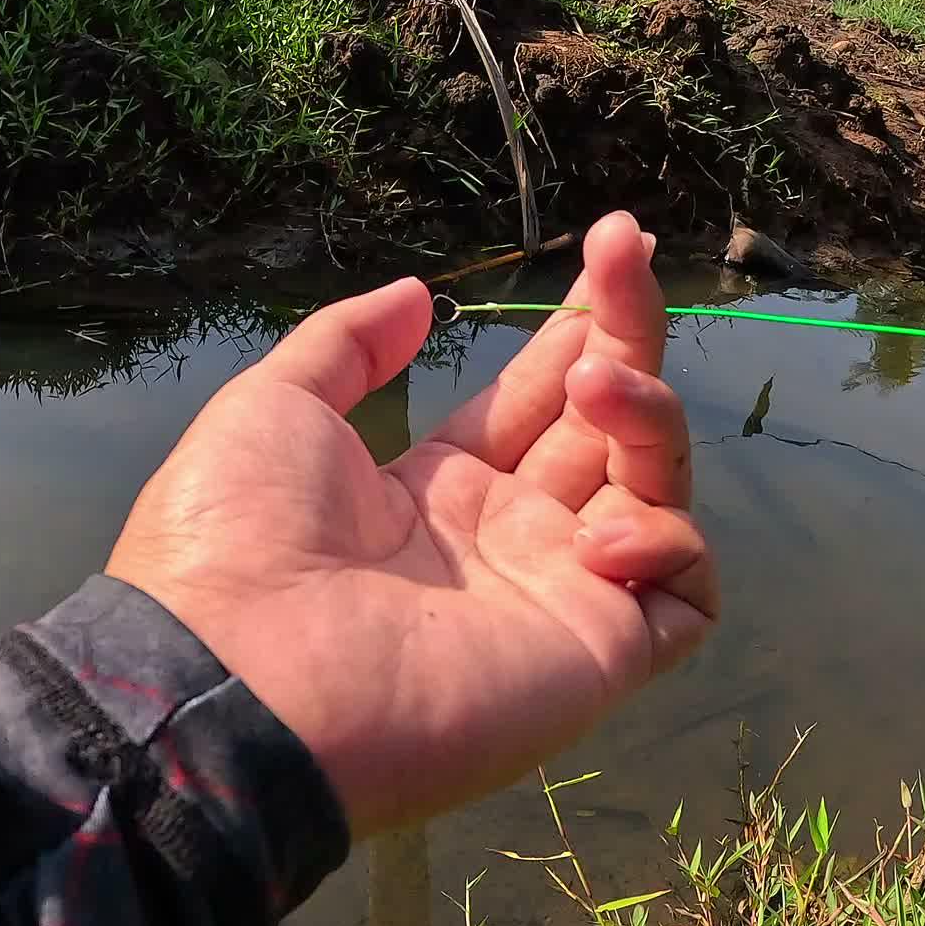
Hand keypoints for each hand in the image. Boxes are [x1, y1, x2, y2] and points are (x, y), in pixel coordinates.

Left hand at [107, 213, 716, 838]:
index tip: (613, 244)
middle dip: (627, 329)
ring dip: (649, 415)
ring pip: (658, 488)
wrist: (240, 681)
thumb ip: (348, 343)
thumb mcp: (276, 407)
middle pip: (608, 422)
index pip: (542, 395)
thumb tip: (417, 295)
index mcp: (442, 487)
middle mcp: (513, 536)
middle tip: (629, 248)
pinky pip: (685, 593)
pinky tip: (597, 532)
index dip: (581, 322)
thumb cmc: (241, 541)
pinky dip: (668, 543)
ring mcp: (560, 595)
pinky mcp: (598, 654)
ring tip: (596, 386)